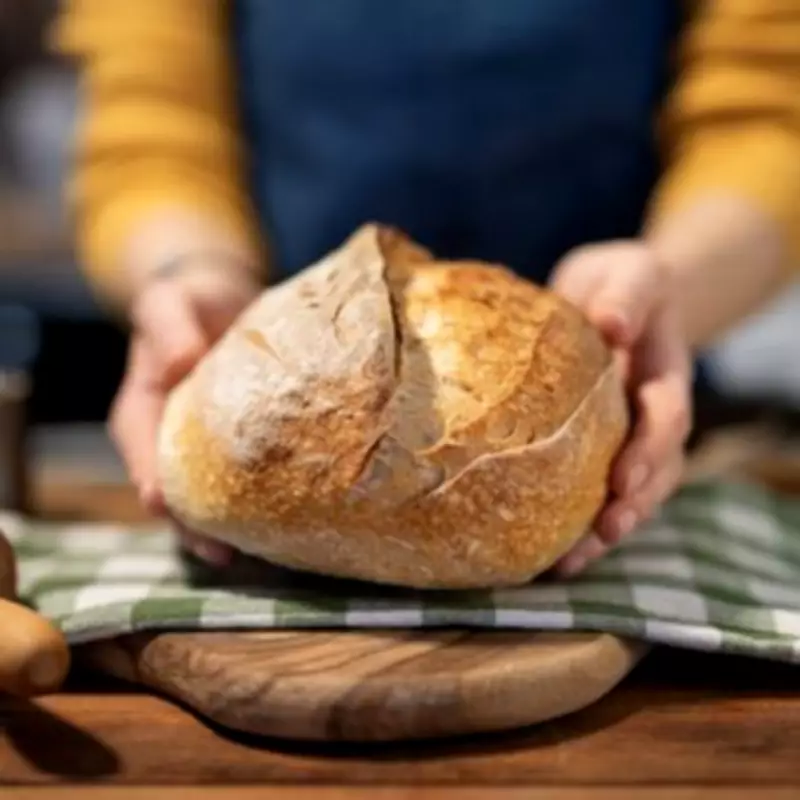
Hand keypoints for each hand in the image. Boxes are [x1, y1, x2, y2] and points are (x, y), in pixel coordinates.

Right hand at [109, 259, 260, 565]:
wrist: (224, 302)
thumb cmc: (190, 299)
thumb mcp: (169, 301)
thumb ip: (168, 326)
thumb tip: (180, 363)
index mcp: (141, 412)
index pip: (140, 454)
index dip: (151, 482)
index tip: (165, 507)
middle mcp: (169, 441)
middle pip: (175, 493)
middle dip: (192, 526)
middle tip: (220, 553)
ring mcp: (204, 451)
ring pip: (210, 497)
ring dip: (228, 527)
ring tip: (257, 553)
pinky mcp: (239, 450)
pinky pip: (246, 480)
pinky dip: (260, 502)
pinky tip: (286, 522)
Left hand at [547, 240, 692, 575]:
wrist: (612, 295)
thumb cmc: (620, 284)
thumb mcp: (630, 274)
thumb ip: (627, 296)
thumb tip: (610, 326)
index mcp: (664, 378)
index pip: (667, 417)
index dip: (651, 448)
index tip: (625, 476)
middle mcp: (651, 418)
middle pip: (655, 471)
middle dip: (633, 504)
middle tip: (604, 532)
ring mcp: (627, 438)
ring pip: (629, 493)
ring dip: (605, 529)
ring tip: (571, 562)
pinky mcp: (596, 450)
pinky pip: (593, 490)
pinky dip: (577, 523)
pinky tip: (548, 554)